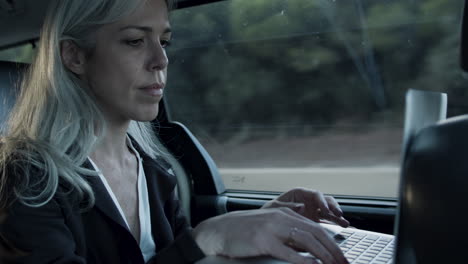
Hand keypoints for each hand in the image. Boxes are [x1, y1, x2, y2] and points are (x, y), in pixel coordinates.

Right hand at [193, 208, 348, 263]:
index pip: (316, 228)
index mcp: (286, 213)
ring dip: (323, 256)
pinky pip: (287, 251)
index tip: (343, 258)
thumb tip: (308, 244)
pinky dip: (302, 259)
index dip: (333, 244)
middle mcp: (282, 217)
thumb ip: (288, 231)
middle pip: (316, 233)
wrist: (220, 230)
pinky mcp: (262, 240)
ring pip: (306, 241)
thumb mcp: (270, 226)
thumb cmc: (244, 231)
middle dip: (334, 251)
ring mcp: (272, 227)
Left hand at [262, 188, 349, 226]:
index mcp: (300, 193)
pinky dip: (335, 225)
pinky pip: (327, 222)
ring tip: (346, 224)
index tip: (325, 210)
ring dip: (338, 217)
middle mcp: (309, 201)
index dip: (322, 201)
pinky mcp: (314, 221)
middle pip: (326, 201)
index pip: (316, 194)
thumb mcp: (275, 207)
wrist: (265, 221)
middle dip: (334, 208)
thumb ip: (288, 207)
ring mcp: (312, 211)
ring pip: (329, 212)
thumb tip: (301, 207)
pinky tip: (344, 229)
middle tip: (339, 215)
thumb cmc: (269, 211)